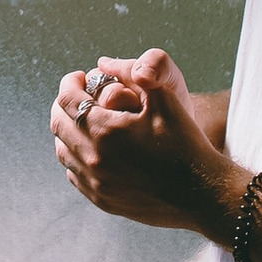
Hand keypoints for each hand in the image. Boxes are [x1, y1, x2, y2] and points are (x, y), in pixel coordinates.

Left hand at [49, 49, 244, 235]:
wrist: (202, 194)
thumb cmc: (186, 144)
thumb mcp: (165, 100)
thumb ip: (135, 75)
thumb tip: (104, 62)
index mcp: (105, 131)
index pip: (67, 100)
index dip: (70, 83)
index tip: (80, 77)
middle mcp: (94, 159)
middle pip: (58, 125)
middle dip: (64, 104)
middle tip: (78, 95)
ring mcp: (96, 184)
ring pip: (62, 152)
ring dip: (68, 131)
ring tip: (84, 120)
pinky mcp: (102, 200)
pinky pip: (74, 175)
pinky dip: (76, 157)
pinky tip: (92, 148)